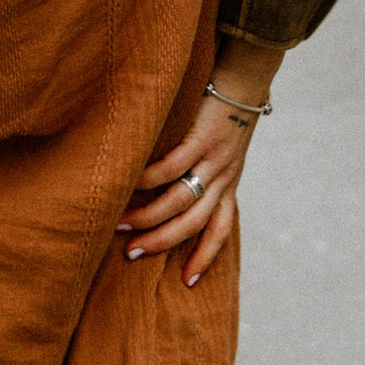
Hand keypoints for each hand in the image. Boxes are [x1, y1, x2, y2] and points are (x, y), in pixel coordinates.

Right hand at [120, 88, 256, 286]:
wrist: (244, 80)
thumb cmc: (224, 118)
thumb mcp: (221, 155)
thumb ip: (201, 177)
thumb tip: (167, 201)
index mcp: (229, 185)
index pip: (219, 230)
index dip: (205, 257)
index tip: (187, 283)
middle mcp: (224, 177)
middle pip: (193, 222)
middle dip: (162, 242)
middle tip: (132, 254)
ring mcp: (213, 159)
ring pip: (179, 199)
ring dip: (148, 215)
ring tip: (121, 225)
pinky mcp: (201, 137)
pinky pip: (172, 165)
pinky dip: (148, 177)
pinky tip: (128, 183)